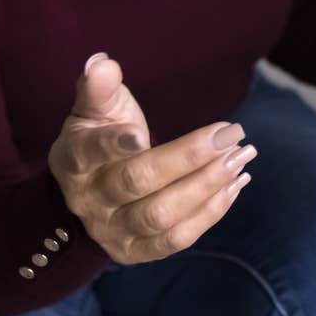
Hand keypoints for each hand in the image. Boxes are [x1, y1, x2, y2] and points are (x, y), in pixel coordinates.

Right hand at [49, 53, 253, 264]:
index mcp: (74, 160)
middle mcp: (89, 200)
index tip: (140, 132)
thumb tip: (102, 63)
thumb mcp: (95, 111)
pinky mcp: (137, 251)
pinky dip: (210, 212)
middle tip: (231, 134)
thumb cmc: (100, 138)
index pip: (89, 153)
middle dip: (187, 158)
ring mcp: (112, 231)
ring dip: (206, 186)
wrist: (91, 192)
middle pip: (137, 182)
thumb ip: (99, 89)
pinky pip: (176, 239)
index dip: (112, 144)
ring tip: (241, 157)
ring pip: (161, 215)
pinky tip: (236, 183)